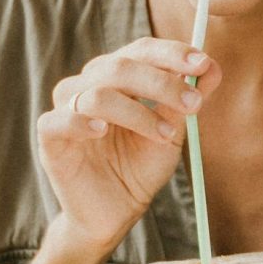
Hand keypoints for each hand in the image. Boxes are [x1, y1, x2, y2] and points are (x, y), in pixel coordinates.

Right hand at [38, 37, 221, 252]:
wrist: (115, 213)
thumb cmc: (138, 169)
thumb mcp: (170, 134)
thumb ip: (185, 103)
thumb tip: (212, 67)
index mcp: (116, 77)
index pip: (140, 50)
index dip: (170, 53)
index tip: (202, 64)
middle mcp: (88, 85)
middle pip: (119, 66)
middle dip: (161, 82)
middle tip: (192, 103)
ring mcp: (66, 109)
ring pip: (97, 94)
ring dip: (137, 112)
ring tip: (164, 136)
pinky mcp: (50, 138)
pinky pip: (58, 120)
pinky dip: (81, 122)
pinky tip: (102, 131)